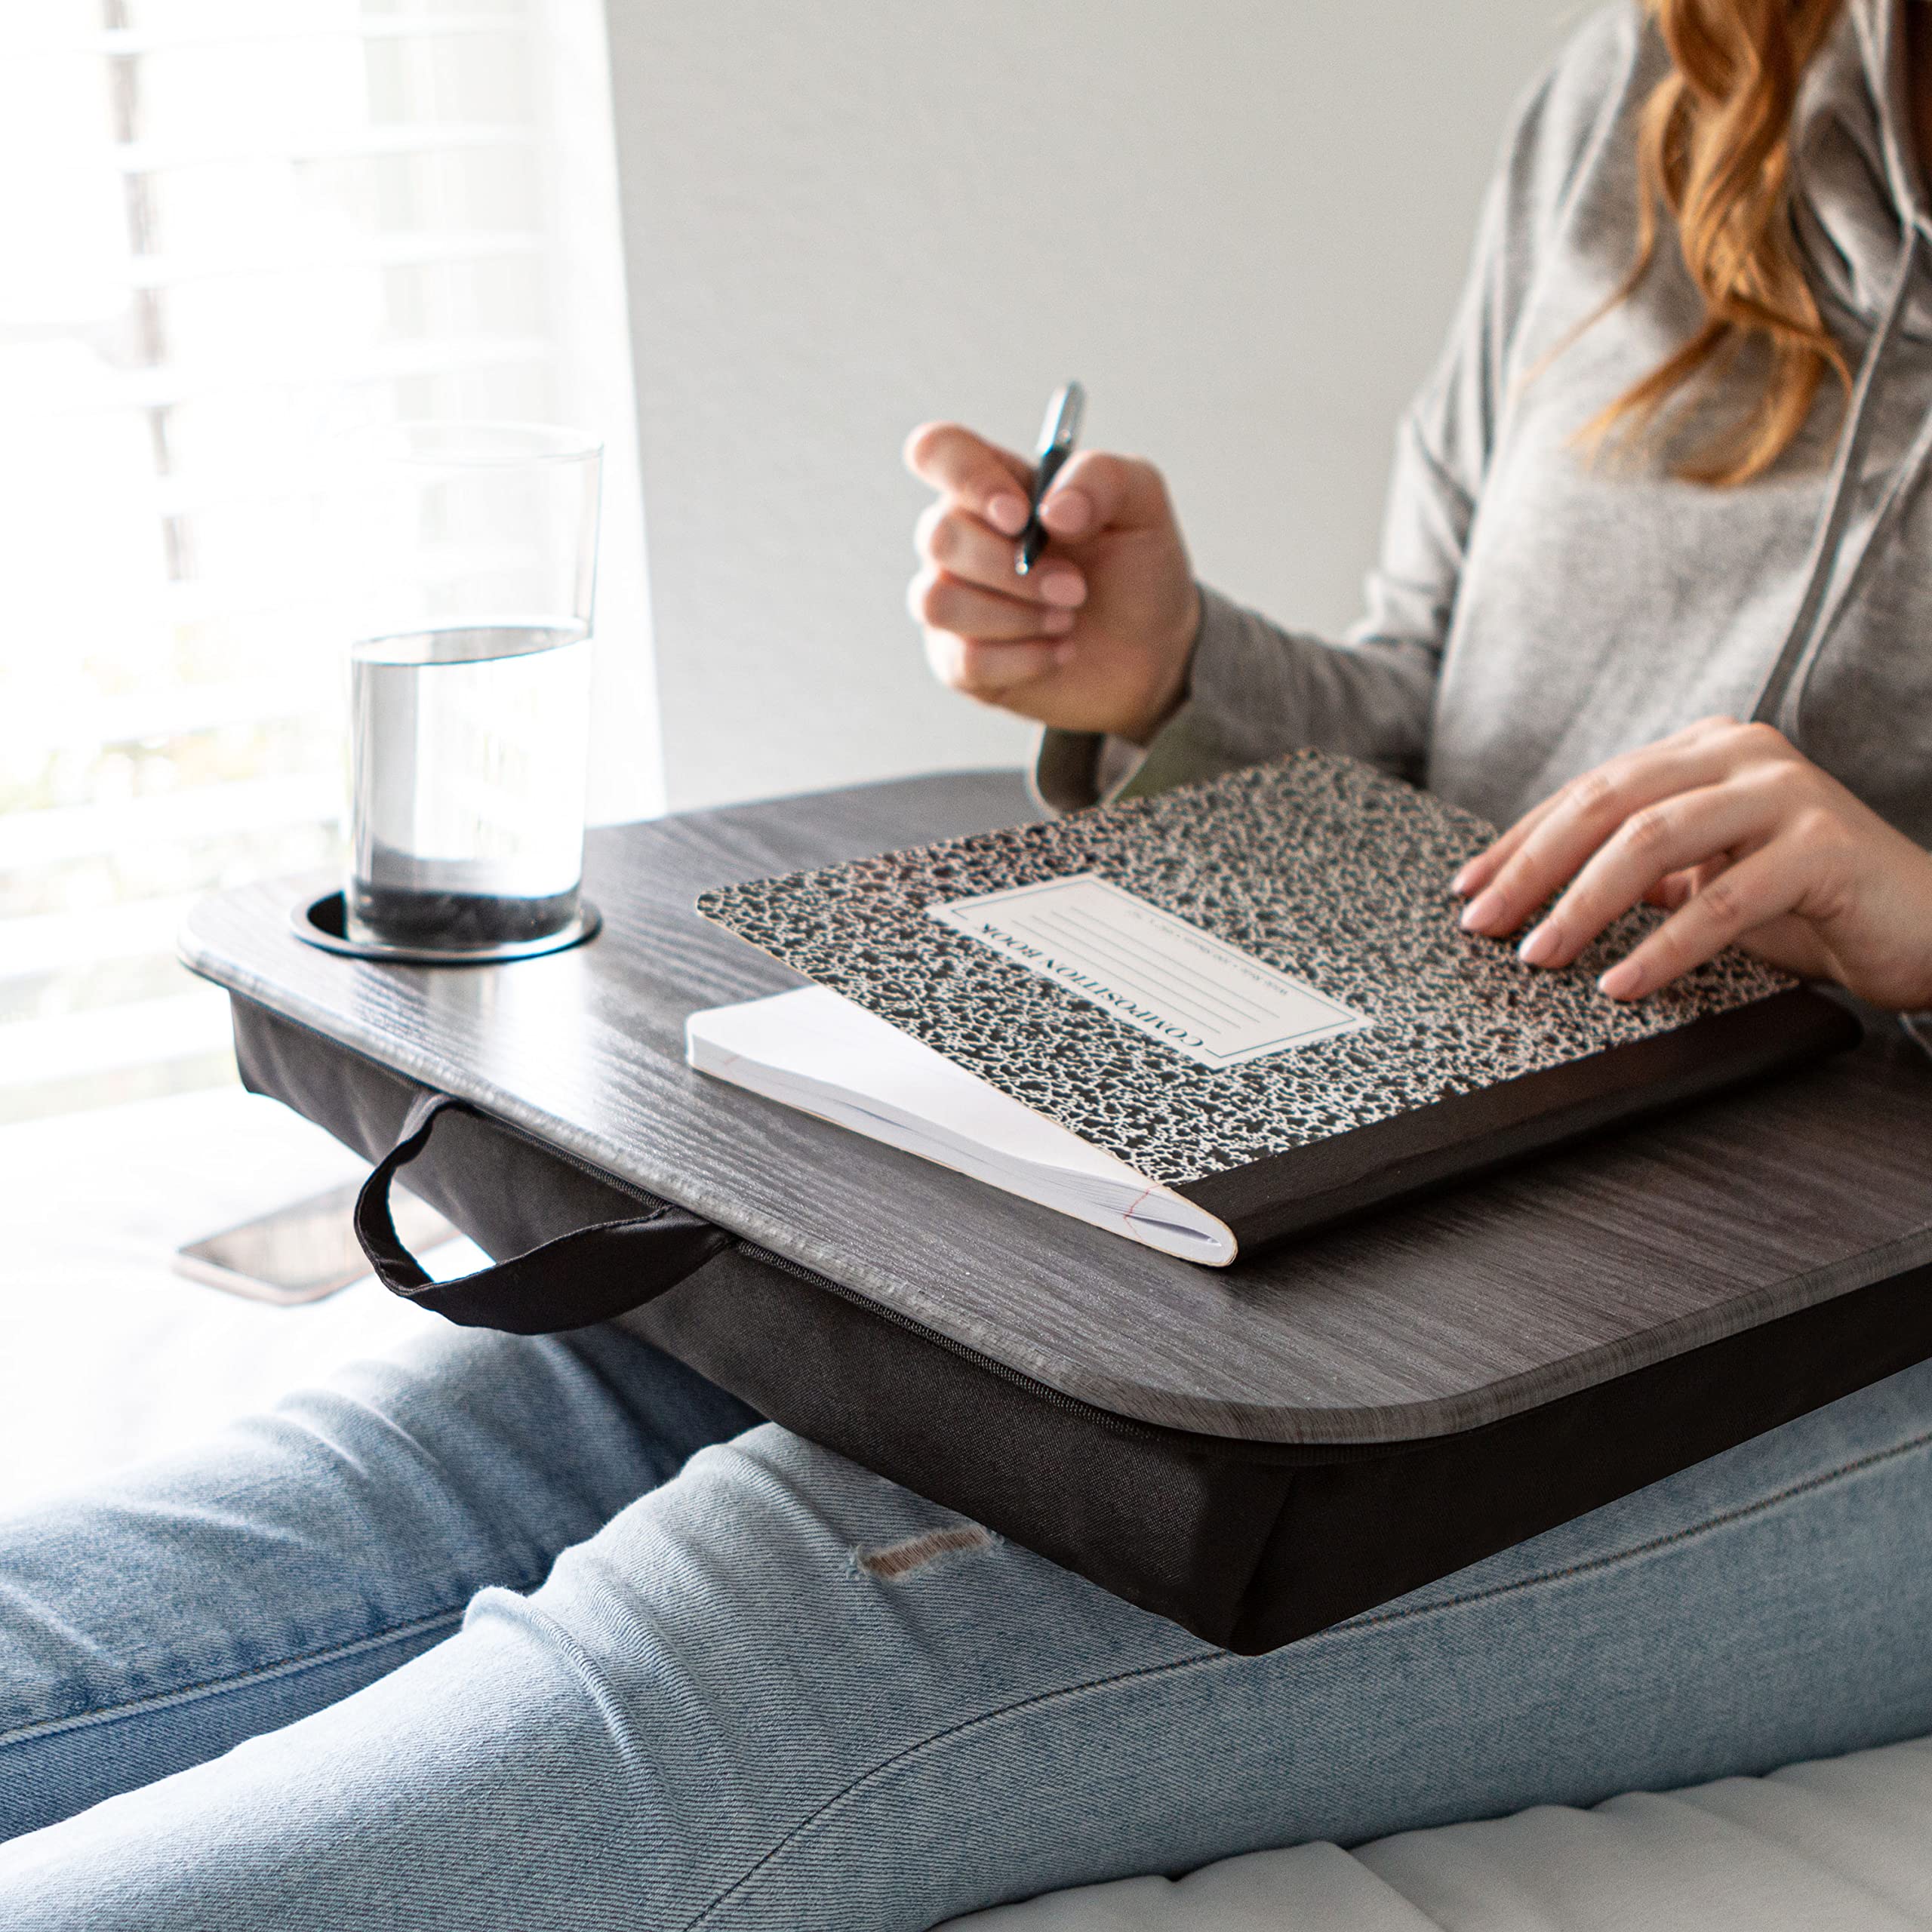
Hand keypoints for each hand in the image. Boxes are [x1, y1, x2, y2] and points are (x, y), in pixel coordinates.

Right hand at [903, 421, 1199, 743]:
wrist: (1152, 652)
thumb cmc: (1136, 569)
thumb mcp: (1143, 506)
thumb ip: (1103, 479)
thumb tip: (1052, 510)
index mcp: (998, 484)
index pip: (939, 452)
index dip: (967, 478)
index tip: (1019, 517)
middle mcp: (963, 537)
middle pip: (938, 537)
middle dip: (1013, 570)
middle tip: (1075, 588)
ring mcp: (954, 600)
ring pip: (939, 602)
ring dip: (1016, 616)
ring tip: (1068, 620)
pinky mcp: (958, 661)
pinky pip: (964, 659)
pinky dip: (1023, 658)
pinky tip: (1059, 651)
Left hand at [1452, 717, 1931, 1010]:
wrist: (1925, 925)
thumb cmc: (1806, 903)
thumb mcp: (1703, 878)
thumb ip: (1636, 869)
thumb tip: (1527, 895)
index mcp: (1704, 752)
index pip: (1589, 791)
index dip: (1520, 841)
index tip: (1467, 889)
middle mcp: (1741, 755)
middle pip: (1608, 804)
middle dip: (1533, 868)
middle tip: (1485, 924)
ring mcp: (1785, 793)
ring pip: (1653, 841)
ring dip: (1584, 904)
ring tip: (1540, 955)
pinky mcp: (1823, 847)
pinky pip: (1723, 900)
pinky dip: (1663, 946)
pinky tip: (1621, 982)